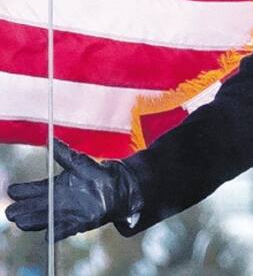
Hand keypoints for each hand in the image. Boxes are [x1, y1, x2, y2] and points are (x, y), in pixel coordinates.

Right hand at [4, 139, 142, 240]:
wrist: (118, 187)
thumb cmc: (97, 173)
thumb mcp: (78, 162)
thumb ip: (63, 153)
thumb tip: (49, 139)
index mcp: (54, 188)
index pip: (33, 190)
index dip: (22, 191)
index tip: (12, 190)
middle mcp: (57, 202)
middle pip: (34, 207)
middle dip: (22, 209)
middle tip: (11, 211)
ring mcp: (66, 213)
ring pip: (44, 218)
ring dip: (34, 220)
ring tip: (21, 222)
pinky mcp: (79, 222)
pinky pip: (64, 230)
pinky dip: (56, 232)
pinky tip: (47, 236)